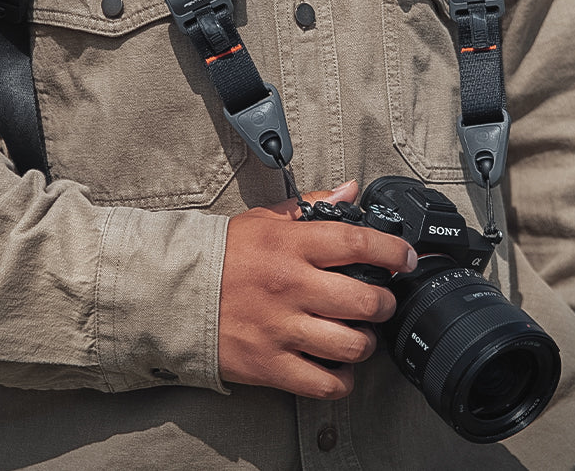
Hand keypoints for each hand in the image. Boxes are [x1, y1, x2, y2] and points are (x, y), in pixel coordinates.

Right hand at [218, 180, 416, 398]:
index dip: (394, 252)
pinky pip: (323, 383)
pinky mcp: (268, 365)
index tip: (405, 259)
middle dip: (385, 303)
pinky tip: (339, 366)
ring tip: (359, 334)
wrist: (169, 293)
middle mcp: (290, 287)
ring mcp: (280, 329)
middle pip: (367, 301)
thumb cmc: (222, 256)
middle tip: (381, 301)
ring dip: (366, 342)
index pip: (359, 244)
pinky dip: (341, 380)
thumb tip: (349, 191)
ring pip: (352, 345)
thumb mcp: (263, 220)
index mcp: (291, 246)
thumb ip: (311, 206)